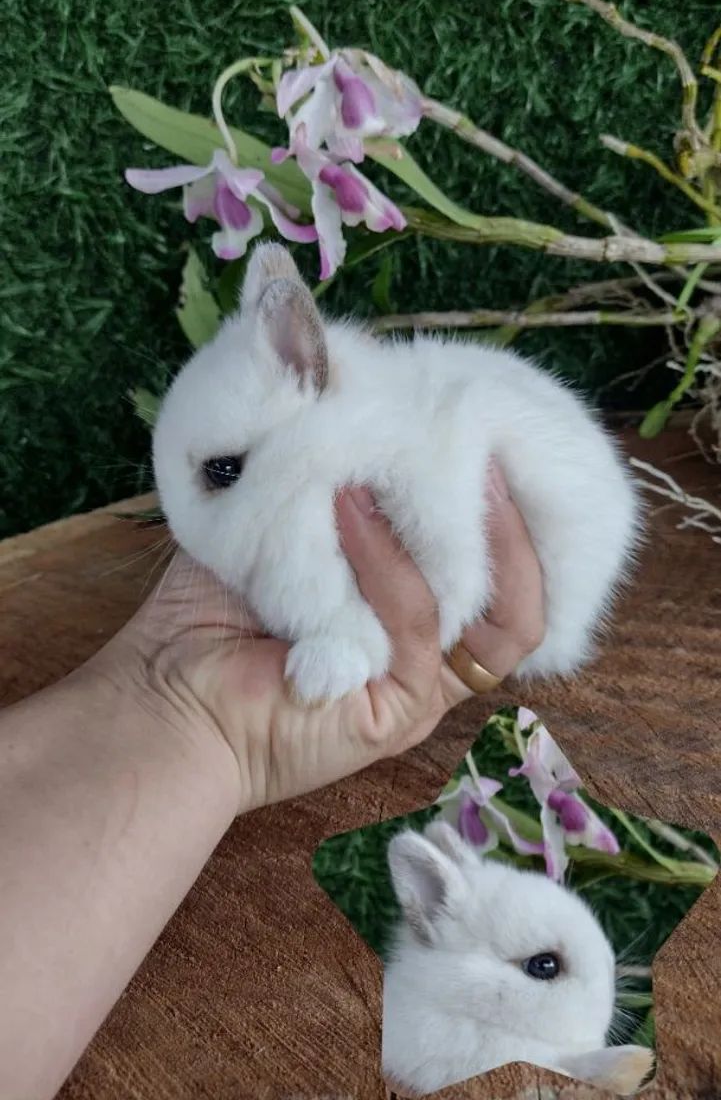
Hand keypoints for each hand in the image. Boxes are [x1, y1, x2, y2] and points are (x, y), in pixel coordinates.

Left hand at [110, 463, 544, 813]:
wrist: (165, 693)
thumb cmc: (216, 608)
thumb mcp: (294, 525)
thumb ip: (343, 485)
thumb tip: (378, 403)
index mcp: (414, 615)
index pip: (501, 568)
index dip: (512, 508)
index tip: (488, 435)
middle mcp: (433, 654)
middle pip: (523, 596)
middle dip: (517, 517)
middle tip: (487, 440)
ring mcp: (423, 687)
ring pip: (502, 619)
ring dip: (477, 535)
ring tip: (437, 462)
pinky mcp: (400, 711)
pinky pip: (422, 628)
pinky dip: (393, 564)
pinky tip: (349, 507)